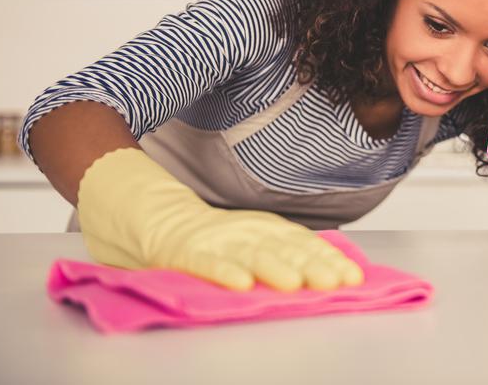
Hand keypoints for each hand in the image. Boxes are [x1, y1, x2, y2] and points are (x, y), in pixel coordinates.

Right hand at [77, 148, 362, 291]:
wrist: (134, 203)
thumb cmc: (192, 233)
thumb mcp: (241, 238)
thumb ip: (273, 249)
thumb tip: (321, 266)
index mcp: (257, 228)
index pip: (301, 243)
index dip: (327, 258)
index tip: (353, 275)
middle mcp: (240, 232)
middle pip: (283, 248)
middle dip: (314, 266)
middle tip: (338, 282)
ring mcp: (211, 239)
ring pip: (249, 254)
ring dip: (275, 269)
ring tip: (296, 284)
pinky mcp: (180, 249)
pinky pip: (204, 262)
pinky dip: (223, 272)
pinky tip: (240, 283)